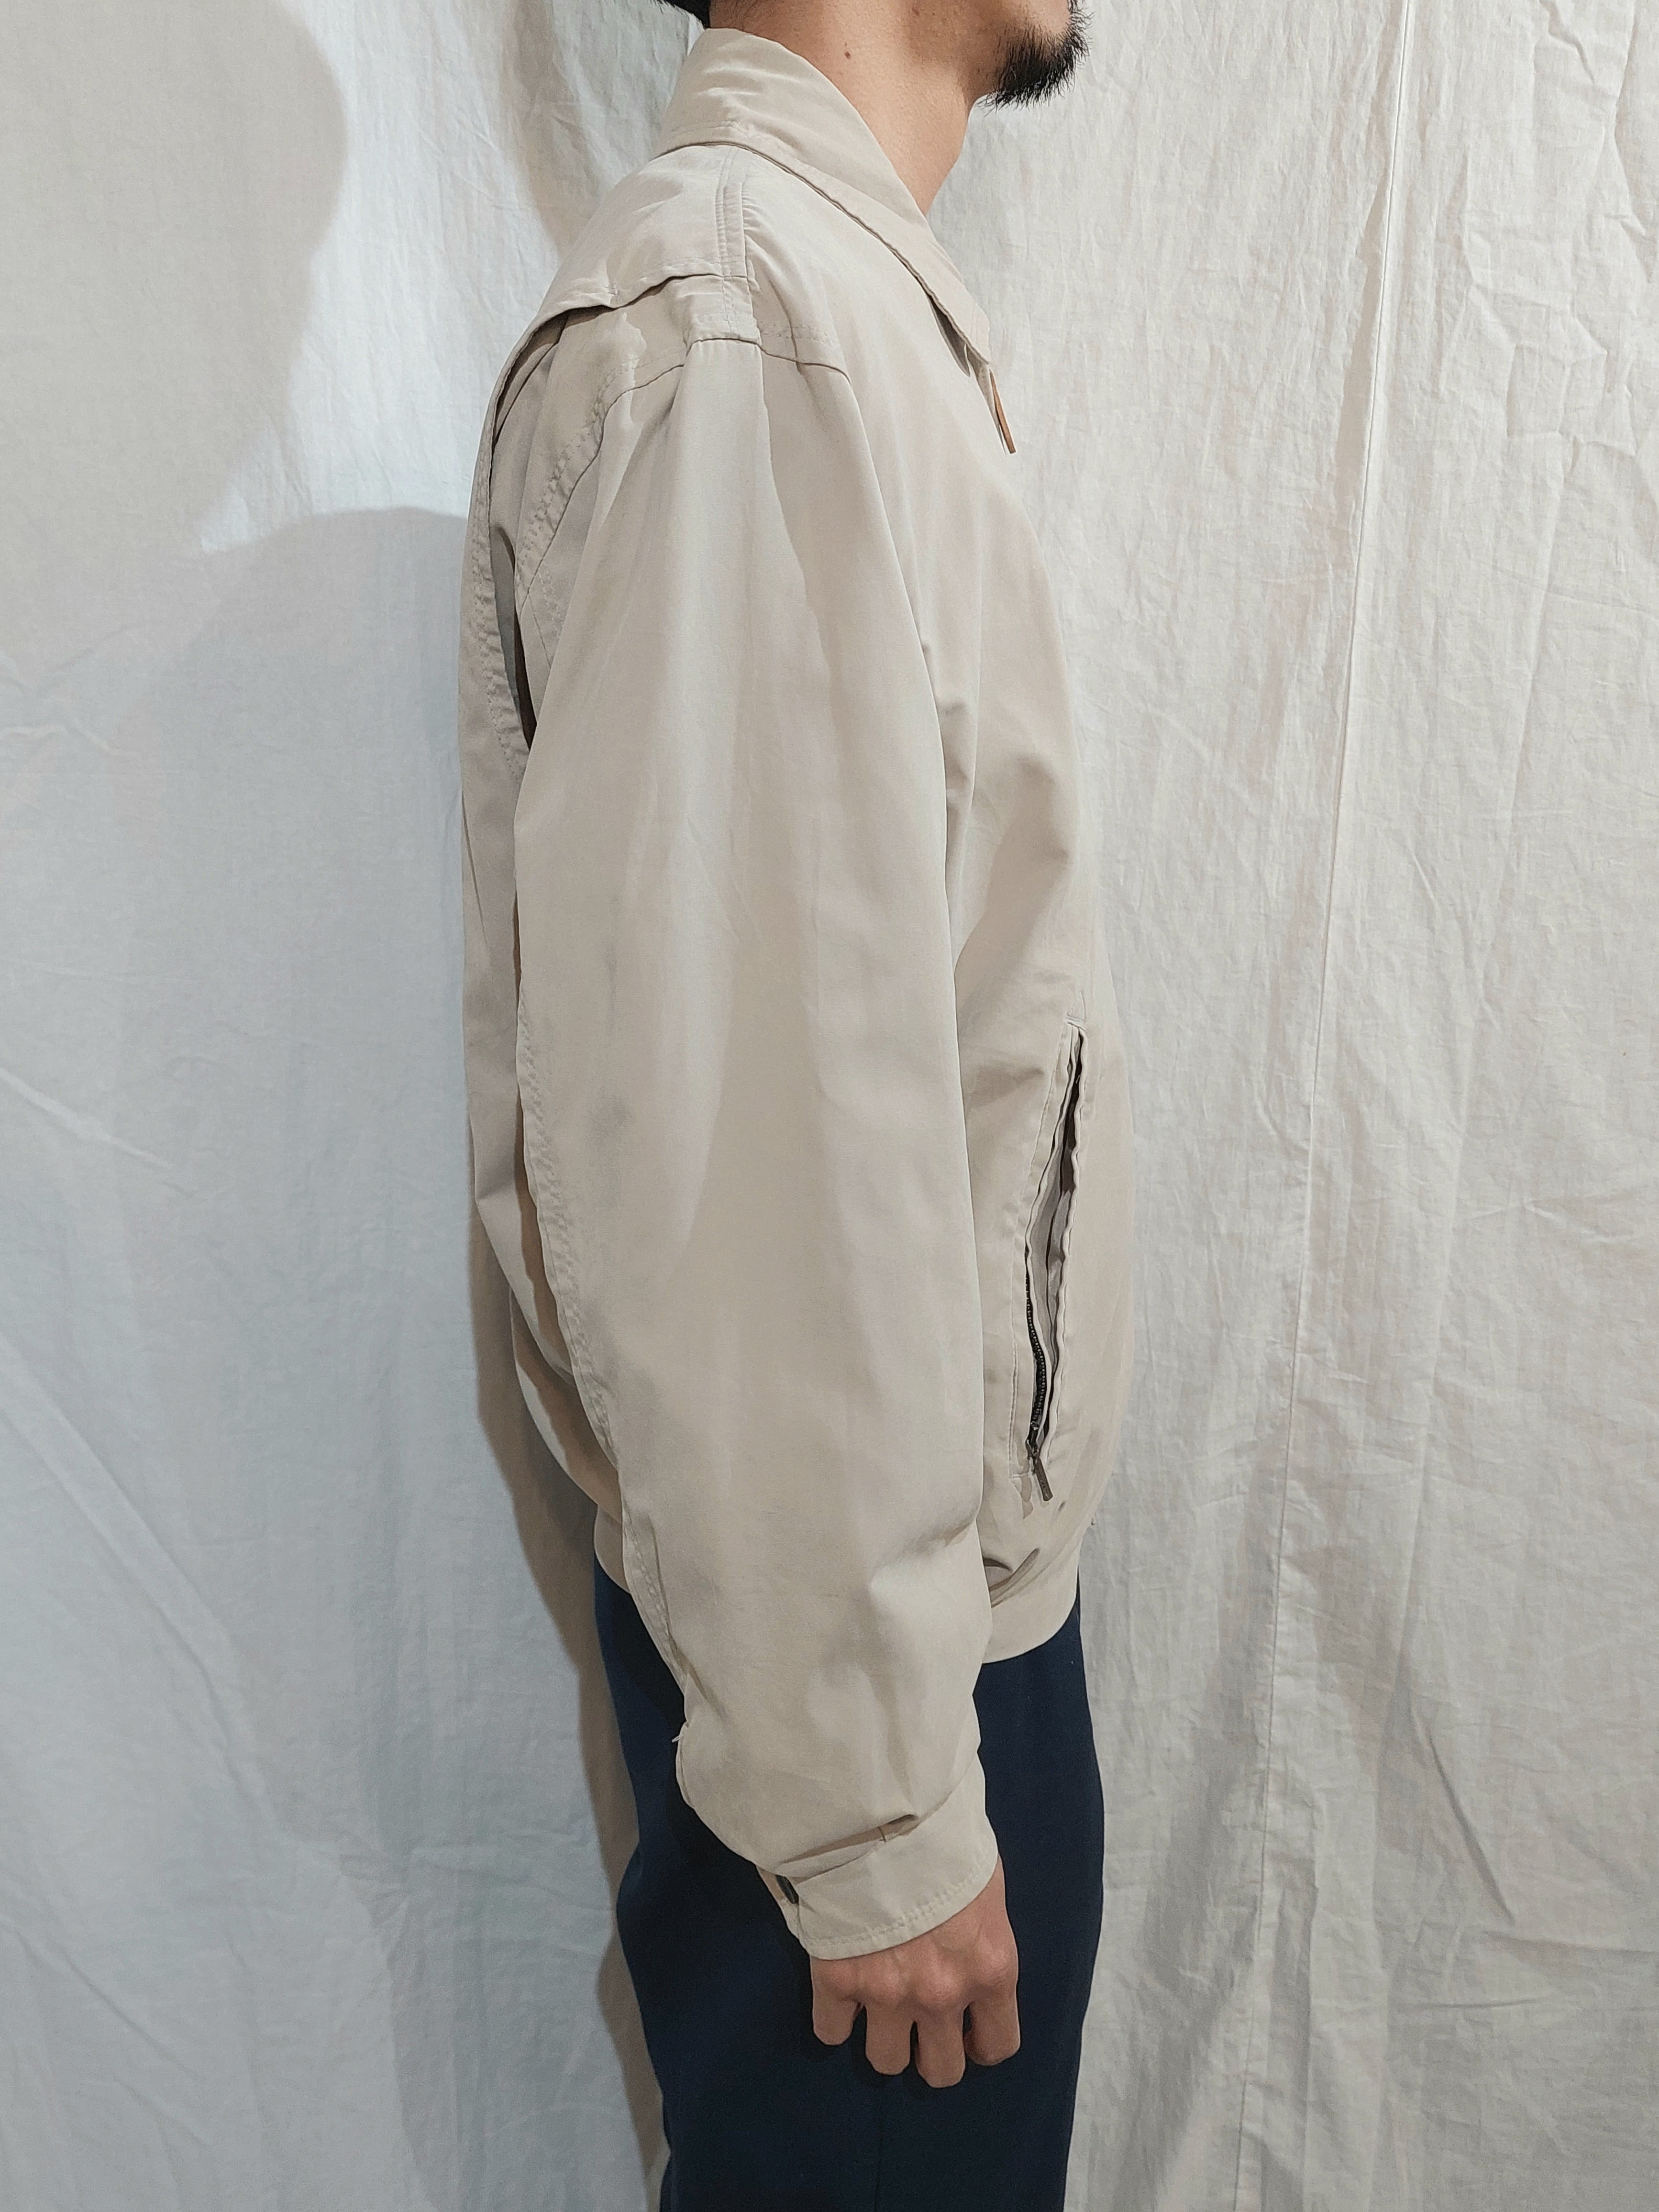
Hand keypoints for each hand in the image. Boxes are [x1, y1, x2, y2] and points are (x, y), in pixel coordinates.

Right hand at [809, 1856, 1019, 2087]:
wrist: (883, 1812)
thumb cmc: (945, 1838)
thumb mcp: (985, 1886)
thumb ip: (981, 1933)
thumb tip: (971, 1949)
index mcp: (990, 1970)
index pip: (999, 2045)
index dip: (982, 2045)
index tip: (969, 2035)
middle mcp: (942, 1995)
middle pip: (940, 2071)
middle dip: (931, 2054)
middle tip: (920, 2027)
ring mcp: (887, 1994)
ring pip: (885, 2062)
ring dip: (884, 2041)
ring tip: (879, 2011)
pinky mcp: (837, 1981)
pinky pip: (830, 2031)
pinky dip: (834, 2019)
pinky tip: (841, 1994)